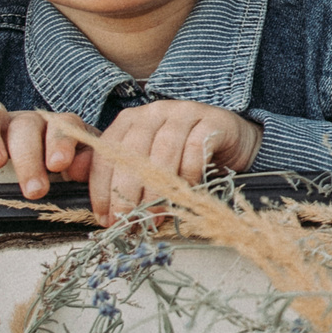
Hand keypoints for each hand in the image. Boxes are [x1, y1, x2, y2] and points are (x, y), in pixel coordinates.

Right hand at [0, 98, 90, 199]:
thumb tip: (77, 166)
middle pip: (25, 124)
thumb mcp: (76, 173)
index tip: (58, 165)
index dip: (60, 141)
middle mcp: (27, 121)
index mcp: (57, 128)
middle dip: (28, 157)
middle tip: (33, 189)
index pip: (63, 123)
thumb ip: (84, 166)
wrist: (29, 180)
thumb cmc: (54, 177)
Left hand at [86, 100, 262, 221]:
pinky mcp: (212, 120)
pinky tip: (185, 194)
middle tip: (126, 221)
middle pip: (132, 151)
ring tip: (154, 216)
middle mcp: (154, 111)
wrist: (231, 141)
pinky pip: (195, 148)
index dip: (102, 187)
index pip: (107, 152)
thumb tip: (101, 211)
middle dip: (126, 191)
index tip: (105, 217)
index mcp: (131, 119)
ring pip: (163, 151)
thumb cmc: (183, 158)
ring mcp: (184, 112)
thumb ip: (124, 179)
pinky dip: (188, 175)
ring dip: (157, 189)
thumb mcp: (149, 165)